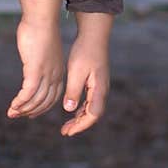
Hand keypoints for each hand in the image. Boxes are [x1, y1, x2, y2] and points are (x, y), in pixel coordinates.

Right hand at [7, 6, 64, 118]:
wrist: (41, 18)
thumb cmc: (40, 28)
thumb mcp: (42, 48)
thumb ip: (39, 57)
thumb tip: (32, 58)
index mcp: (58, 70)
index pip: (53, 96)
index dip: (42, 106)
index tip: (31, 112)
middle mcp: (55, 75)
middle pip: (45, 101)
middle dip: (31, 111)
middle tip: (17, 115)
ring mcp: (46, 74)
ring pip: (36, 100)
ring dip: (23, 109)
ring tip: (11, 113)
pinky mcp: (35, 70)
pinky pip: (28, 92)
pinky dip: (20, 101)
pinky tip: (13, 105)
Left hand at [61, 20, 111, 136]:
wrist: (94, 36)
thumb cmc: (84, 52)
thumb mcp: (76, 72)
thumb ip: (74, 91)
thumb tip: (69, 110)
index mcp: (98, 90)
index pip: (93, 115)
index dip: (81, 125)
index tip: (69, 131)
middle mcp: (102, 90)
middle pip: (93, 114)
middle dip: (79, 125)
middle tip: (65, 132)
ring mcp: (100, 87)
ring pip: (91, 109)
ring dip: (79, 118)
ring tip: (66, 125)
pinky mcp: (96, 82)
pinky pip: (90, 101)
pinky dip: (80, 108)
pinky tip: (71, 110)